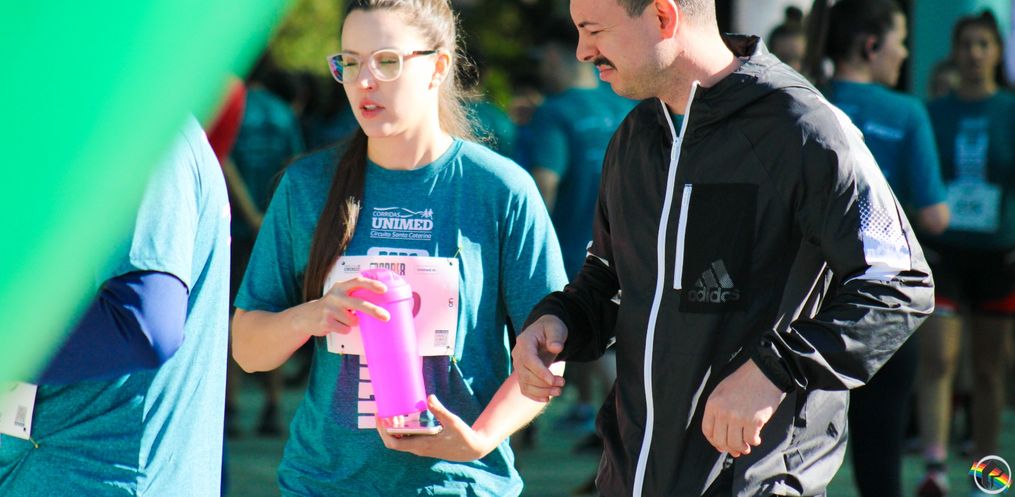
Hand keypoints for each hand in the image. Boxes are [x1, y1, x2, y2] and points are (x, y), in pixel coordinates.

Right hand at [308, 277, 389, 336]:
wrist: (307, 316)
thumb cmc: (331, 305)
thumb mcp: (340, 294)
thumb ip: (355, 294)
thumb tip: (380, 302)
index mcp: (341, 287)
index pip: (358, 281)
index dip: (372, 284)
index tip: (384, 289)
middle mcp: (335, 296)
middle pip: (358, 303)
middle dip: (374, 310)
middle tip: (386, 317)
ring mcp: (329, 309)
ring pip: (353, 320)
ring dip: (352, 323)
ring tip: (342, 319)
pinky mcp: (326, 321)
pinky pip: (345, 329)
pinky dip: (345, 329)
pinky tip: (336, 325)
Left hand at [376, 395, 497, 461]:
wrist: (472, 449)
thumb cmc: (463, 436)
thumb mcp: (453, 421)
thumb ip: (440, 410)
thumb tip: (429, 397)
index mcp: (422, 445)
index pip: (394, 444)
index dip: (383, 431)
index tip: (380, 417)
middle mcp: (419, 449)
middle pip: (393, 442)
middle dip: (385, 428)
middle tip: (382, 411)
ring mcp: (421, 448)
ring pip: (400, 441)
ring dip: (393, 428)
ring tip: (392, 412)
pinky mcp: (424, 446)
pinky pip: (407, 439)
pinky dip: (402, 430)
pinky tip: (404, 417)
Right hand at [511, 315, 566, 401]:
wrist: (545, 333)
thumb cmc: (551, 329)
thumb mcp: (555, 328)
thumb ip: (555, 337)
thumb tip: (556, 348)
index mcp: (524, 342)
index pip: (528, 360)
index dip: (540, 372)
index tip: (553, 381)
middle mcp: (518, 355)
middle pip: (525, 374)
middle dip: (544, 383)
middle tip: (562, 383)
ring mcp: (519, 366)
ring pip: (525, 384)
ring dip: (541, 391)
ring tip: (559, 391)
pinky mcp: (523, 374)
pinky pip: (525, 388)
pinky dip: (535, 395)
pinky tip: (547, 398)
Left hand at [701, 359, 785, 456]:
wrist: (763, 373)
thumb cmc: (743, 382)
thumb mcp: (722, 392)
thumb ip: (718, 411)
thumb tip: (720, 437)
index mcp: (712, 404)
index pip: (708, 431)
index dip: (714, 442)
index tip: (722, 446)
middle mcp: (723, 412)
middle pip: (721, 441)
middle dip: (729, 448)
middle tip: (736, 451)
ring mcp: (738, 417)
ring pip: (736, 443)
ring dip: (742, 448)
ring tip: (747, 446)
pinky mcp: (754, 421)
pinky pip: (751, 440)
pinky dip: (754, 442)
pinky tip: (756, 438)